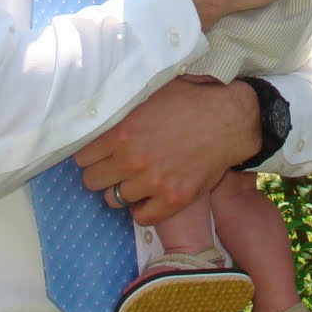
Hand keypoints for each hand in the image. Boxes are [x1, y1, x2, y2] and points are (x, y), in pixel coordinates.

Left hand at [74, 77, 256, 224]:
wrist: (229, 119)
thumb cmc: (190, 101)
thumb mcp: (150, 94)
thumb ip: (122, 109)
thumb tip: (98, 111)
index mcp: (122, 132)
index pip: (82, 157)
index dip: (90, 155)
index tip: (98, 154)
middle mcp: (133, 160)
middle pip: (92, 181)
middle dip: (101, 173)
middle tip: (114, 168)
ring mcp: (153, 182)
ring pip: (114, 200)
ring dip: (121, 190)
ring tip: (134, 180)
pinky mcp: (173, 199)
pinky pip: (142, 217)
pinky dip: (142, 209)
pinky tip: (148, 197)